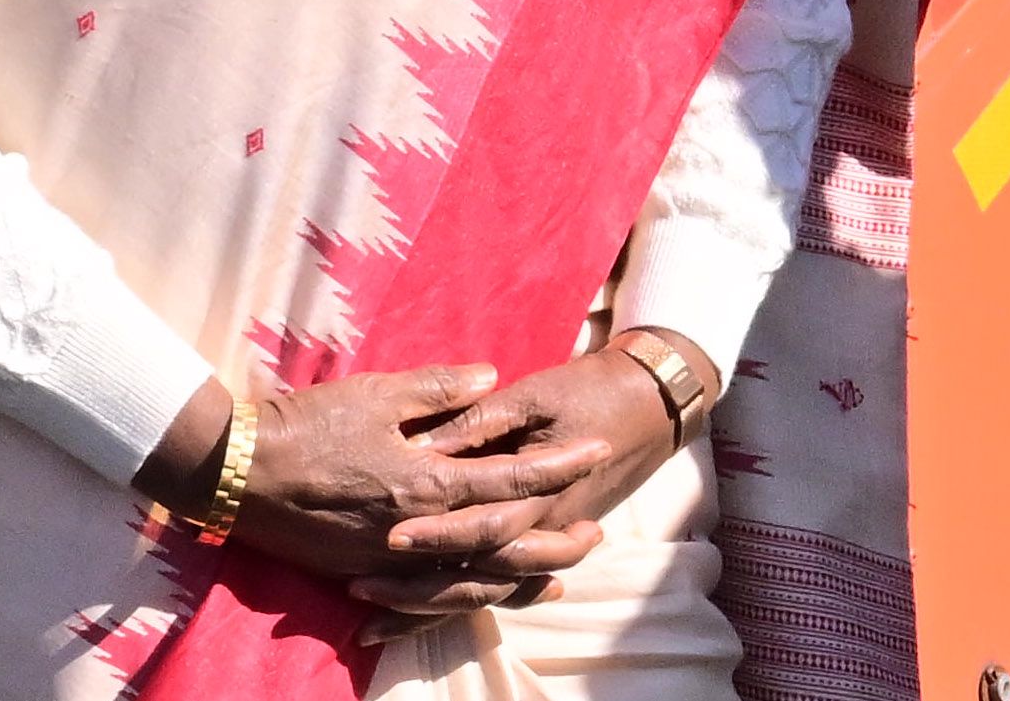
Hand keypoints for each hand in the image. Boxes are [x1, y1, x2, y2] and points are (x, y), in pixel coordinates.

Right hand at [135, 365, 611, 590]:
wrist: (232, 472)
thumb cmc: (305, 425)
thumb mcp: (376, 392)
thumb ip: (438, 389)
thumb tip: (491, 377)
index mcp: (426, 483)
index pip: (511, 478)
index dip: (560, 464)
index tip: (599, 450)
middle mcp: (415, 531)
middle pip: (504, 545)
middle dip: (555, 539)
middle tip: (597, 532)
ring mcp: (389, 558)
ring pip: (470, 582)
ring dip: (519, 578)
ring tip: (559, 574)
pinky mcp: (362, 571)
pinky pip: (426, 596)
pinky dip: (463, 598)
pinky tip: (484, 595)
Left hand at [349, 333, 712, 637]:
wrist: (647, 403)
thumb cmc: (589, 391)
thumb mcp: (535, 394)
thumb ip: (481, 417)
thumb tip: (426, 438)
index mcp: (543, 491)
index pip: (485, 525)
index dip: (439, 533)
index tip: (391, 536)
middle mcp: (544, 527)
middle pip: (479, 575)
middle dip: (420, 586)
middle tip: (362, 586)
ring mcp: (545, 540)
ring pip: (485, 592)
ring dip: (429, 607)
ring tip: (372, 615)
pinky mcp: (541, 540)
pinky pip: (496, 586)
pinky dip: (454, 605)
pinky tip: (411, 619)